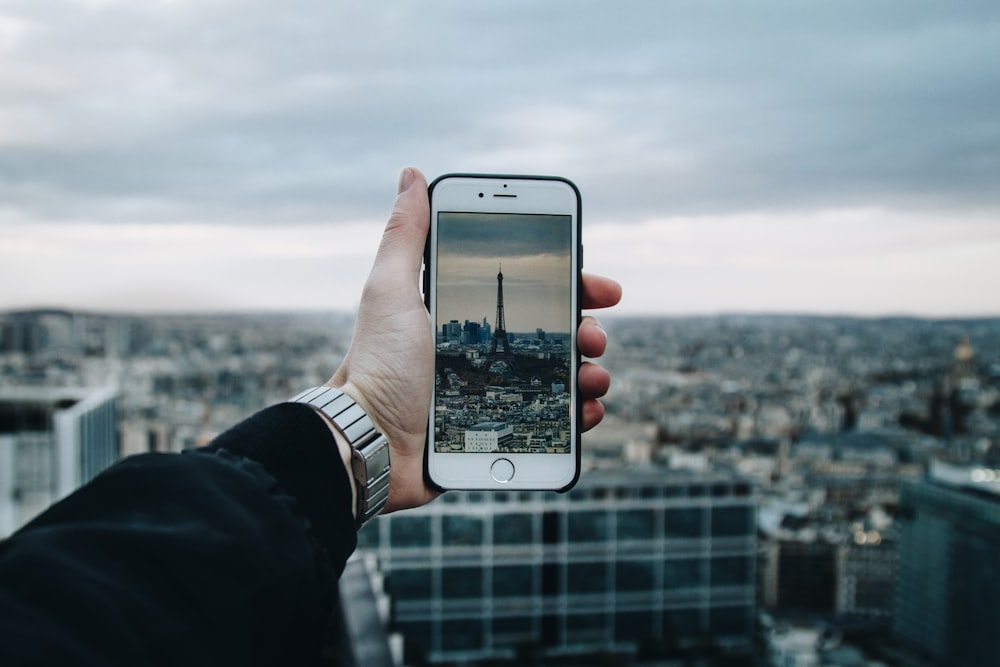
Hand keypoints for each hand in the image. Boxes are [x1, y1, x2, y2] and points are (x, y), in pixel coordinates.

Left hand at [331, 168, 620, 513]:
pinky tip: (586, 410)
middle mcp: (485, 351)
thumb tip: (412, 175)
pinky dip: (579, 413)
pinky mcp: (502, 432)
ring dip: (590, 370)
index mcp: (465, 315)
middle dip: (587, 328)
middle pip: (555, 332)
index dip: (569, 284)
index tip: (598, 285)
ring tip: (594, 376)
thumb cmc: (377, 367)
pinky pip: (554, 419)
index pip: (529, 290)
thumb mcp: (390, 293)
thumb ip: (405, 237)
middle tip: (595, 336)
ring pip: (563, 375)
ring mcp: (497, 392)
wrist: (369, 444)